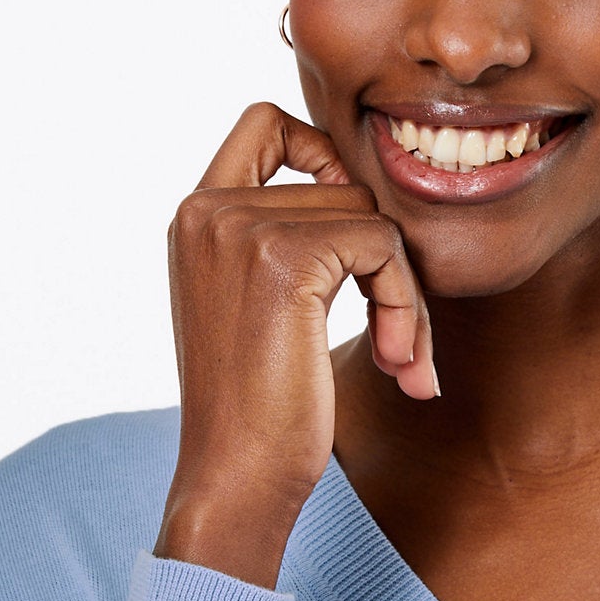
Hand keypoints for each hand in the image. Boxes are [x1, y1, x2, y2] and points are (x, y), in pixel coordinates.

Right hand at [154, 100, 438, 586]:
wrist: (237, 476)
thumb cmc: (260, 411)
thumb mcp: (261, 309)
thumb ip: (289, 242)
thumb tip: (372, 194)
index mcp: (194, 218)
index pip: (267, 124)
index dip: (326, 154)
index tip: (358, 238)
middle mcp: (206, 209)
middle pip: (344, 187)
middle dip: (387, 265)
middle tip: (398, 341)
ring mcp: (240, 226)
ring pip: (372, 219)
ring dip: (405, 296)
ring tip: (397, 359)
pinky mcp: (283, 255)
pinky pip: (382, 246)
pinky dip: (403, 305)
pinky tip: (391, 362)